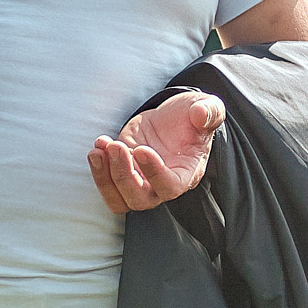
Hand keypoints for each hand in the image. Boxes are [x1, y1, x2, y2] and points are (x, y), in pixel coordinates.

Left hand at [89, 90, 225, 212]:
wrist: (174, 119)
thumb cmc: (193, 117)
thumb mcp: (208, 107)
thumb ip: (209, 111)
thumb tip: (201, 113)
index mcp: (186, 173)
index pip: (169, 187)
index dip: (154, 172)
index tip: (141, 149)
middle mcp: (161, 184)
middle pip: (139, 200)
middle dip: (123, 176)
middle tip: (116, 146)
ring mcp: (140, 180)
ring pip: (119, 200)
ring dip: (104, 178)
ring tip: (99, 149)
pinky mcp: (124, 171)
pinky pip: (107, 183)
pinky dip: (98, 168)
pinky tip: (100, 142)